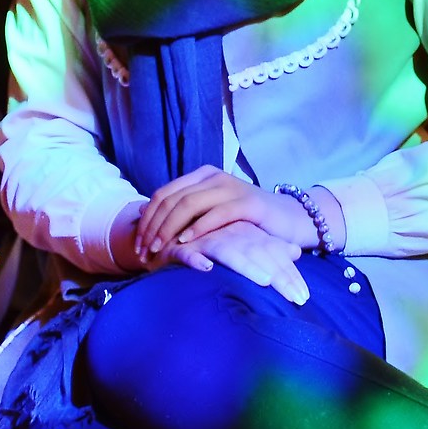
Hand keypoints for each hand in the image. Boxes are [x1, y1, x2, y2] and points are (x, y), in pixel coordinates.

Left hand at [137, 165, 315, 260]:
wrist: (289, 220)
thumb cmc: (246, 221)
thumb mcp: (211, 213)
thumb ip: (185, 213)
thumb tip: (145, 219)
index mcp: (201, 176)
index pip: (162, 194)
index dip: (146, 219)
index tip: (138, 245)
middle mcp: (213, 177)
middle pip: (171, 200)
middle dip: (153, 228)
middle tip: (144, 252)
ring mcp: (230, 188)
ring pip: (188, 205)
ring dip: (168, 229)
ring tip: (160, 250)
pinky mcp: (247, 203)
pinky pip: (215, 214)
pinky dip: (197, 229)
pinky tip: (184, 243)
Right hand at [173, 221, 309, 304]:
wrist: (164, 235)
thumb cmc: (208, 244)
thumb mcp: (241, 245)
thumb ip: (267, 248)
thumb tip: (296, 252)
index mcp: (244, 233)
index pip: (273, 252)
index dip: (289, 274)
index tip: (304, 298)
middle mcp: (228, 233)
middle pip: (258, 252)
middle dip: (279, 275)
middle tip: (296, 299)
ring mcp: (204, 238)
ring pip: (227, 250)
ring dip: (245, 265)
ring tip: (264, 280)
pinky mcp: (178, 246)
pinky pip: (187, 253)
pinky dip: (195, 259)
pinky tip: (206, 269)